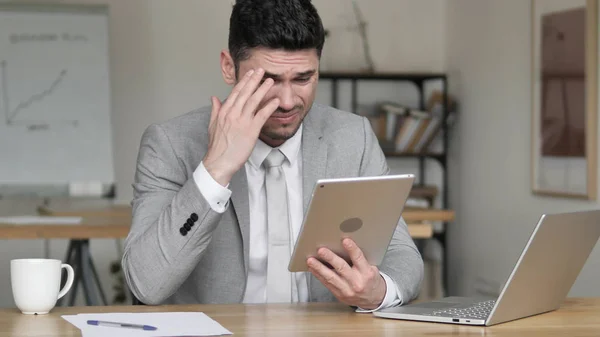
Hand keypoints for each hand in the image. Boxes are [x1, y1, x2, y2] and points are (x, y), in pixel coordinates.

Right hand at [203, 68, 278, 185]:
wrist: (219, 162)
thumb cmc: (217, 147)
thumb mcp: (212, 125)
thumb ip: (215, 110)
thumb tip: (214, 98)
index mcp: (224, 111)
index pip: (235, 92)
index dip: (244, 81)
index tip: (250, 73)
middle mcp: (233, 113)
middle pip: (245, 92)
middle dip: (254, 80)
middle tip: (261, 70)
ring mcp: (242, 121)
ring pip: (254, 101)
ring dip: (263, 89)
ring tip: (270, 81)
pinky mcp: (251, 130)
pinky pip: (262, 115)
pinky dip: (269, 107)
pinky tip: (275, 101)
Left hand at [307, 238, 385, 309]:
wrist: (374, 299)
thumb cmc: (371, 280)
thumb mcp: (372, 268)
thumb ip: (360, 259)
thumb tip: (342, 246)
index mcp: (367, 273)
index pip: (359, 259)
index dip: (352, 249)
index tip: (345, 240)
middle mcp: (357, 282)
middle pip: (342, 268)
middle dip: (330, 258)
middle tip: (321, 250)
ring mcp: (347, 290)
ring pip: (331, 278)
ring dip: (319, 268)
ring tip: (311, 260)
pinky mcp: (340, 295)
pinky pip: (327, 284)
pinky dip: (319, 276)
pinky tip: (313, 269)